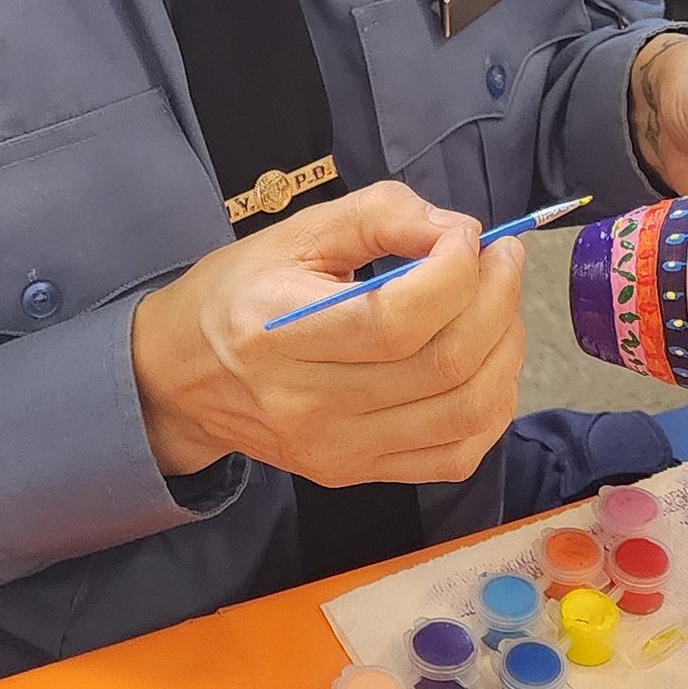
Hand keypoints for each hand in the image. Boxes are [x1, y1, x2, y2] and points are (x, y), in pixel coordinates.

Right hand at [131, 181, 528, 487]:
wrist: (183, 378)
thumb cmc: (240, 293)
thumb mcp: (295, 233)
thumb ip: (380, 215)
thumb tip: (457, 230)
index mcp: (275, 331)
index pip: (395, 319)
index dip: (456, 272)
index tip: (470, 236)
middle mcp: (305, 403)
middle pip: (442, 365)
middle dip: (497, 301)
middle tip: (501, 259)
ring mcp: (335, 449)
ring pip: (463, 413)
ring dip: (505, 351)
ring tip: (500, 305)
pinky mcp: (356, 473)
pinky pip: (455, 455)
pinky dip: (492, 406)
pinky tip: (487, 361)